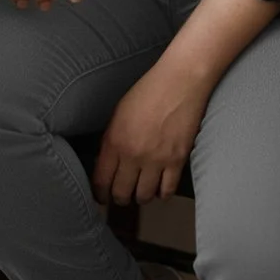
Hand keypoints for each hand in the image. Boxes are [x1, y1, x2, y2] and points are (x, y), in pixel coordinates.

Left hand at [92, 63, 210, 205]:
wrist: (179, 81)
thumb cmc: (147, 91)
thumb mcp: (119, 113)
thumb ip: (111, 140)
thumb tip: (106, 164)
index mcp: (114, 141)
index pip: (101, 180)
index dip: (100, 194)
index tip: (101, 197)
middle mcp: (133, 154)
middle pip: (121, 194)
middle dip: (119, 198)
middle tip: (122, 196)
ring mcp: (156, 159)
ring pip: (144, 197)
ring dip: (141, 196)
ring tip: (141, 190)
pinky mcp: (177, 160)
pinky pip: (167, 191)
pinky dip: (162, 192)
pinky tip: (160, 186)